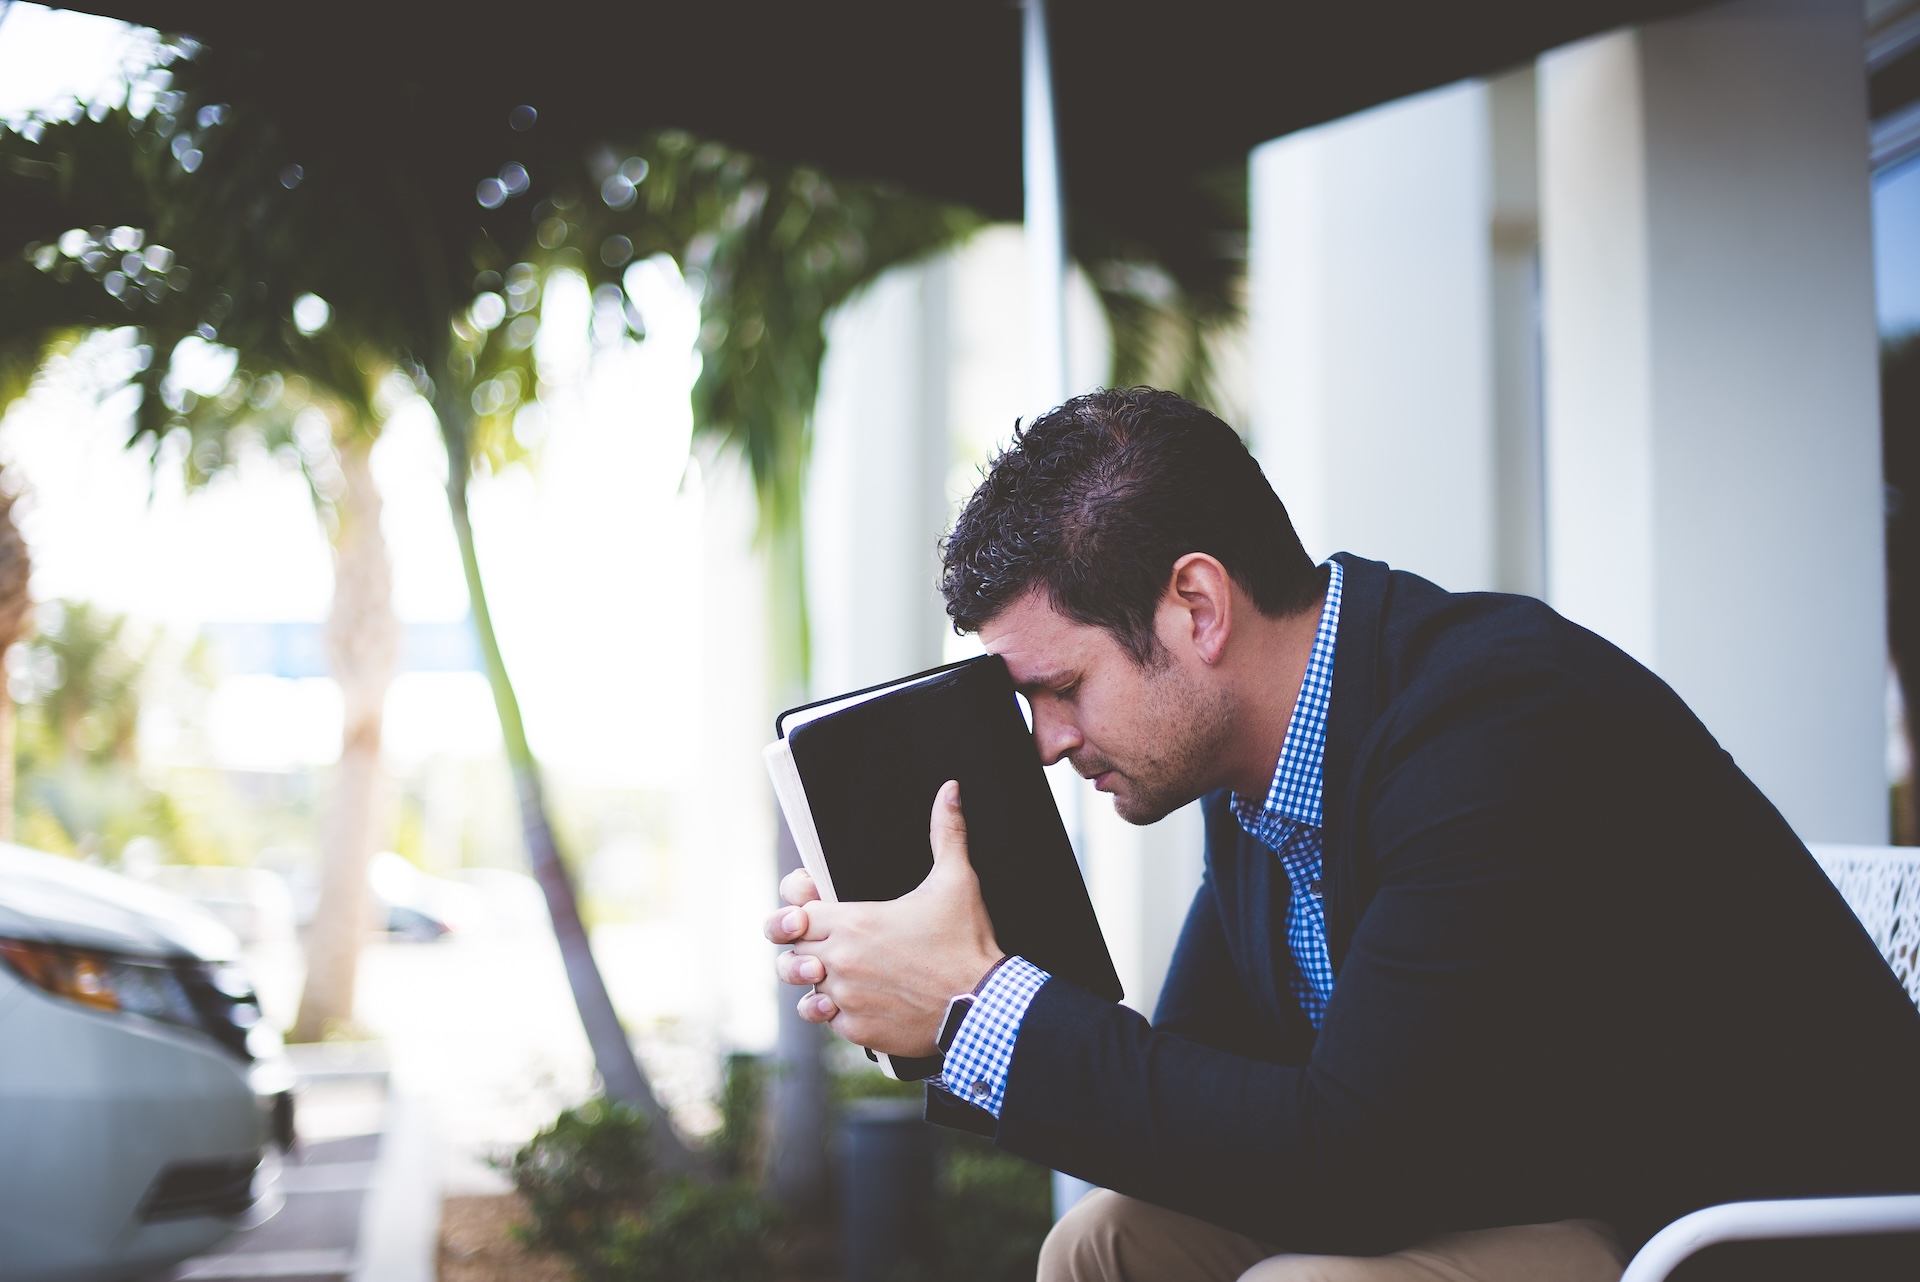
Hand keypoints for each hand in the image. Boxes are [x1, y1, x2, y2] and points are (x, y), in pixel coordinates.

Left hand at [763, 781, 1002, 1055]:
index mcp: (853, 922)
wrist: (984, 1005)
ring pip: (805, 989)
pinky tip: (864, 1001)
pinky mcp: (856, 1029)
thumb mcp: (957, 881)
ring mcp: (845, 998)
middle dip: (803, 946)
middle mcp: (839, 960)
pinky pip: (830, 1019)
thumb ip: (946, 832)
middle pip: (790, 952)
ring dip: (819, 981)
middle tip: (827, 944)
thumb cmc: (968, 942)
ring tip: (843, 974)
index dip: (796, 908)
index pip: (792, 912)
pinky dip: (840, 1012)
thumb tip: (951, 788)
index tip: (810, 908)